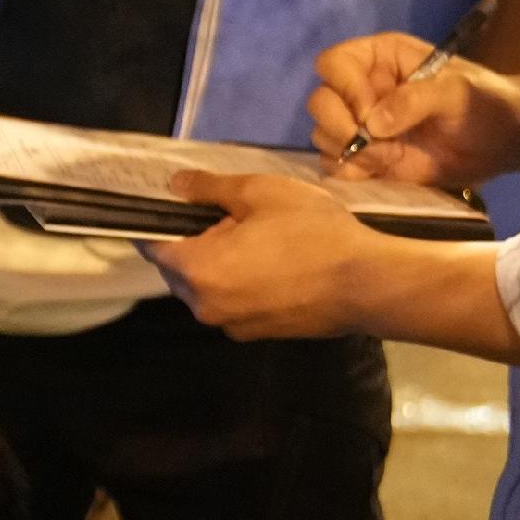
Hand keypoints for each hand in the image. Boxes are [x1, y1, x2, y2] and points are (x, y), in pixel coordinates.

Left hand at [143, 172, 394, 338]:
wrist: (366, 284)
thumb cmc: (312, 232)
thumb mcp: (260, 193)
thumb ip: (209, 189)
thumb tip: (176, 185)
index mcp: (197, 271)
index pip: (153, 246)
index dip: (158, 222)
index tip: (174, 205)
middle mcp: (204, 307)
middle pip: (177, 270)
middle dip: (193, 242)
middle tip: (232, 217)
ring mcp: (230, 326)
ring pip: (205, 288)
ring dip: (216, 265)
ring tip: (256, 240)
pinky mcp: (255, 335)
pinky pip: (230, 304)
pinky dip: (237, 285)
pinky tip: (270, 266)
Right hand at [309, 32, 519, 188]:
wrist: (503, 143)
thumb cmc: (484, 104)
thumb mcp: (456, 94)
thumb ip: (415, 100)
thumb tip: (373, 124)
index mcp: (381, 59)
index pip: (334, 63)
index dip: (344, 87)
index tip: (370, 112)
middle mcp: (364, 89)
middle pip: (320, 101)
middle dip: (340, 124)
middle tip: (372, 141)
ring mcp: (364, 126)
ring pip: (323, 134)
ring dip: (346, 149)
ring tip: (385, 157)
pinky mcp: (368, 158)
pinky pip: (336, 165)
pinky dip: (348, 171)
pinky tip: (377, 172)